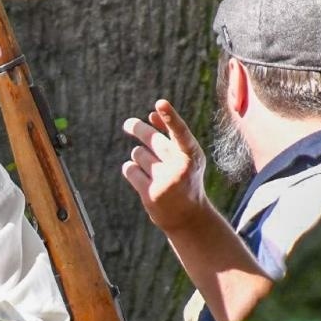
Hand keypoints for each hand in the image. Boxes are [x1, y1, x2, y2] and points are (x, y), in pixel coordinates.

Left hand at [120, 98, 210, 231]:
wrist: (188, 216)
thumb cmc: (186, 179)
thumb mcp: (184, 157)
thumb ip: (170, 135)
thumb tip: (150, 114)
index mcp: (191, 154)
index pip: (180, 132)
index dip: (170, 117)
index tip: (160, 103)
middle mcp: (180, 166)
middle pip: (150, 137)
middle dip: (137, 128)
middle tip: (128, 125)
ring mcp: (165, 181)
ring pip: (137, 154)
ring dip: (139, 157)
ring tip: (151, 169)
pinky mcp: (151, 194)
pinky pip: (130, 169)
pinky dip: (131, 170)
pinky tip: (141, 178)